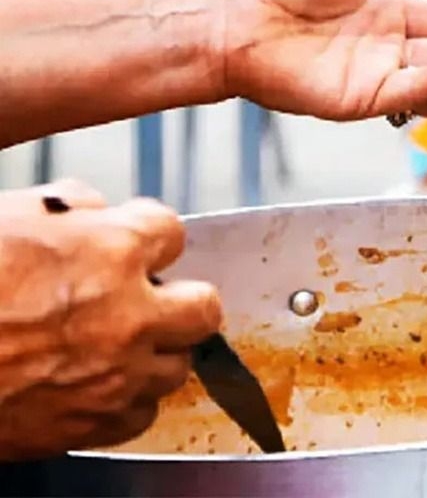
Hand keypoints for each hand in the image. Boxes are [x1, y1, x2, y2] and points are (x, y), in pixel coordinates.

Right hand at [0, 187, 221, 458]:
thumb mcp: (5, 216)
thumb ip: (62, 207)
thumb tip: (89, 208)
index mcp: (109, 252)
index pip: (172, 231)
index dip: (148, 234)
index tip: (133, 241)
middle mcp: (127, 314)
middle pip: (203, 306)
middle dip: (179, 296)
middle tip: (149, 296)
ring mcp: (115, 374)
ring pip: (179, 365)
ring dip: (155, 350)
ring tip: (117, 341)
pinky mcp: (92, 424)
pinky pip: (141, 413)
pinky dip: (126, 399)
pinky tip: (96, 382)